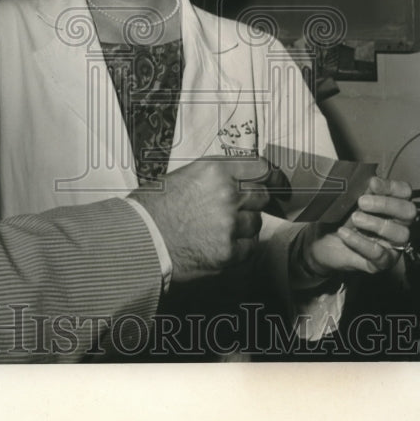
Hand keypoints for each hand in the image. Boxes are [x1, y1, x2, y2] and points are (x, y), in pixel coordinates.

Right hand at [130, 157, 273, 283]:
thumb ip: (217, 177)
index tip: (280, 185)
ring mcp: (230, 224)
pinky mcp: (229, 252)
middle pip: (262, 197)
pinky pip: (249, 248)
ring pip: (255, 224)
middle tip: (242, 211)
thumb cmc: (154, 207)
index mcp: (215, 170)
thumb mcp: (185, 176)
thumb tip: (243, 182)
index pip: (261, 168)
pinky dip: (238, 249)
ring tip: (215, 230)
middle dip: (255, 204)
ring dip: (243, 227)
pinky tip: (215, 246)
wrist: (138, 239)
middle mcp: (227, 194)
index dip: (275, 177)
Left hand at [303, 176, 415, 276]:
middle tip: (362, 202)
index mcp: (390, 204)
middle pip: (409, 211)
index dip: (392, 186)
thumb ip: (357, 188)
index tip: (372, 183)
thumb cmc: (335, 217)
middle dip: (387, 204)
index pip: (404, 192)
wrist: (317, 243)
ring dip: (376, 224)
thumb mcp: (344, 199)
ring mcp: (391, 245)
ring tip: (354, 218)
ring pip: (400, 234)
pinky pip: (379, 254)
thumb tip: (367, 180)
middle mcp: (397, 223)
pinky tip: (344, 233)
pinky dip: (361, 242)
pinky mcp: (380, 263)